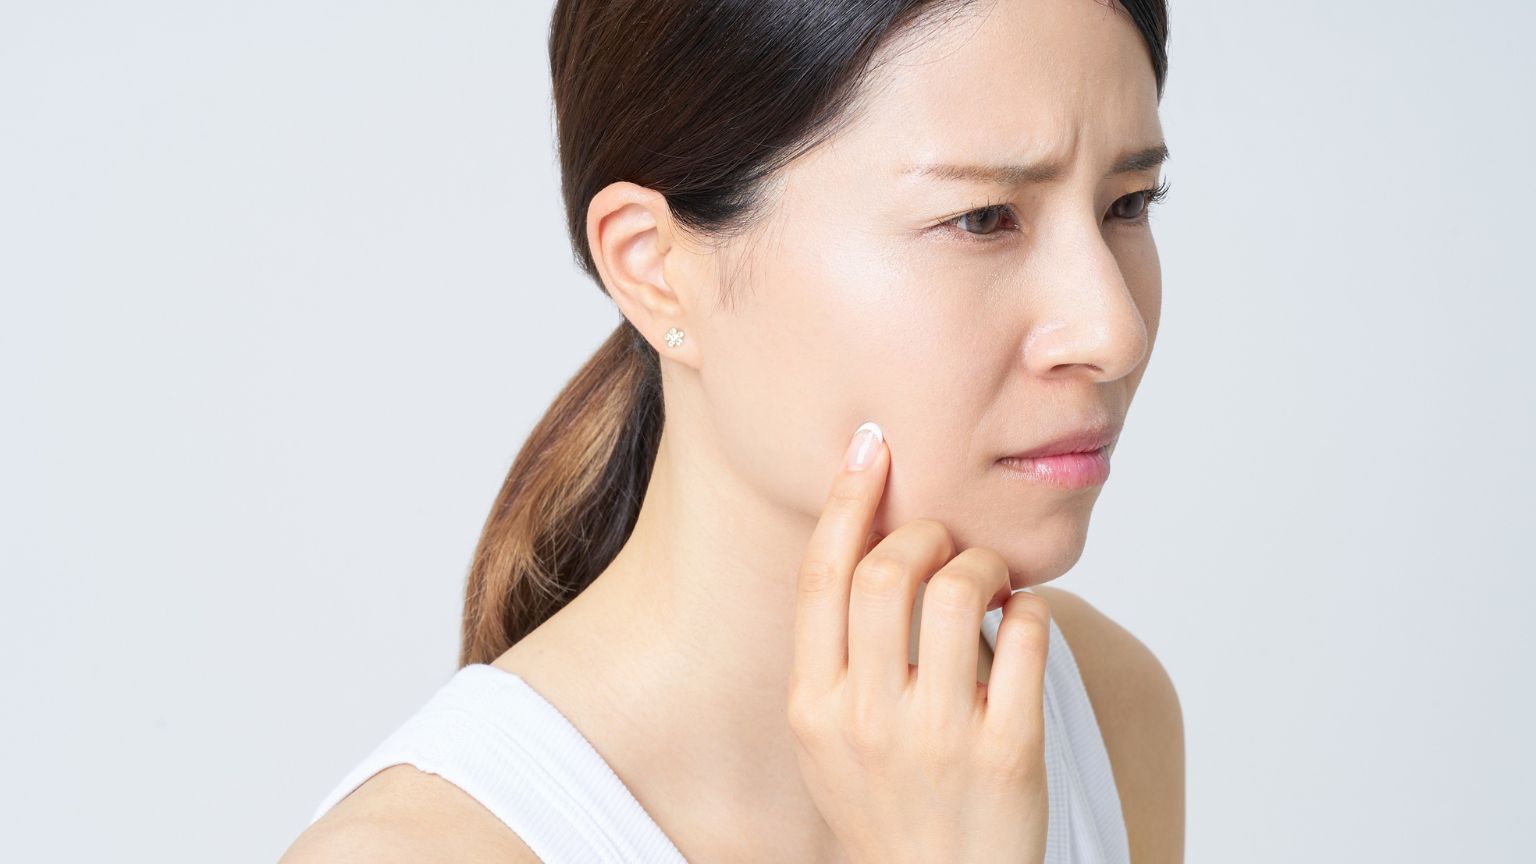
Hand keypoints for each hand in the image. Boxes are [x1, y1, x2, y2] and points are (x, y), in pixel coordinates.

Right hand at [788, 421, 1050, 863]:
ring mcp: (937, 737)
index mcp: (812, 707)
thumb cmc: (885, 805)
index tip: (870, 447)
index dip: (845, 500)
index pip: (821, 578)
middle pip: (887, 571)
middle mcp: (865, 718)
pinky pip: (1026, 636)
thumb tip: (869, 541)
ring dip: (983, 564)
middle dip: (925, 532)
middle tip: (946, 543)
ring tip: (990, 582)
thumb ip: (836, 655)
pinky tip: (1022, 622)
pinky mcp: (1007, 752)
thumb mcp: (828, 738)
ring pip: (957, 590)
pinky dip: (1029, 609)